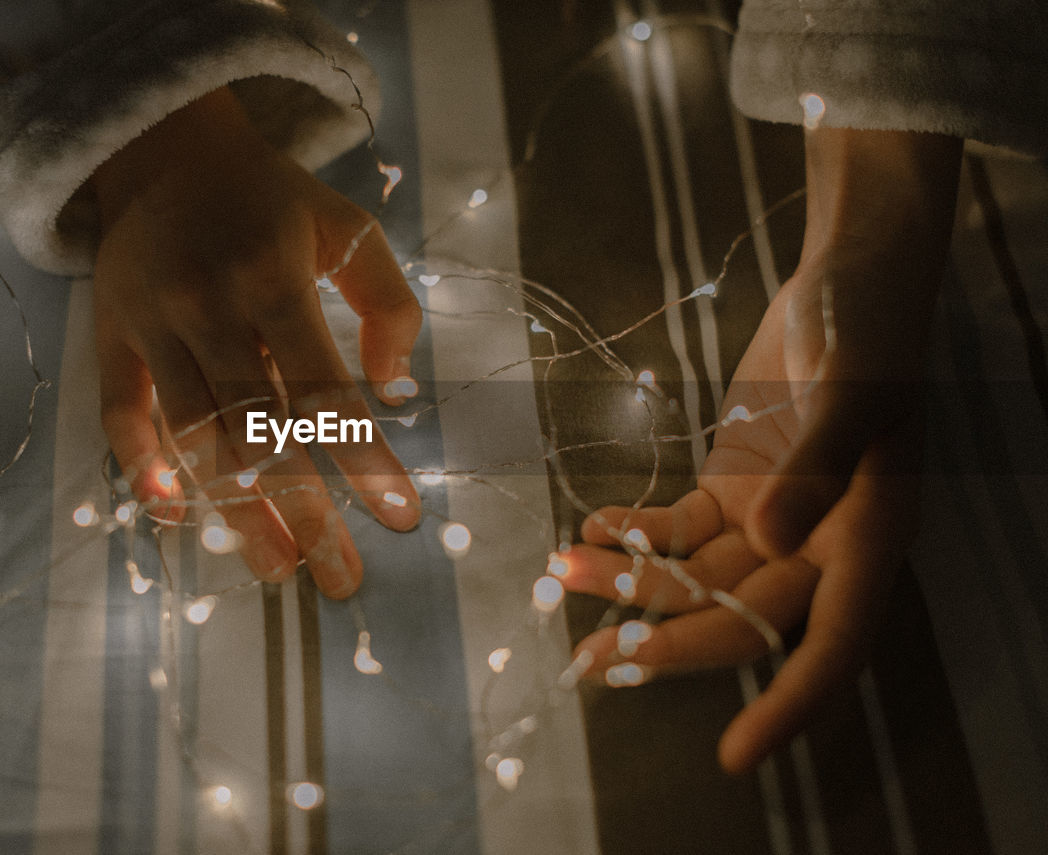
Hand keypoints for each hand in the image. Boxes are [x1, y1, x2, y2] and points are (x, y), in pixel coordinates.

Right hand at [90, 87, 421, 598]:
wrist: (167, 150)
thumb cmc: (274, 200)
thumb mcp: (350, 229)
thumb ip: (388, 305)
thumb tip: (396, 389)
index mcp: (274, 278)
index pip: (324, 390)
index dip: (362, 460)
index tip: (400, 518)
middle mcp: (208, 307)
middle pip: (258, 429)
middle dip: (305, 511)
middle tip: (340, 578)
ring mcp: (152, 325)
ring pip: (193, 435)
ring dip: (235, 510)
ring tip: (277, 570)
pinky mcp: (112, 337)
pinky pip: (120, 414)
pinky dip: (143, 468)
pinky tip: (173, 519)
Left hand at [562, 128, 962, 771]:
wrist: (847, 273)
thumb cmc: (866, 322)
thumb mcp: (849, 386)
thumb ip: (815, 466)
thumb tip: (773, 547)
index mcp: (867, 535)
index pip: (835, 644)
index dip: (790, 704)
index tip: (735, 754)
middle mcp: (822, 540)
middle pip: (741, 616)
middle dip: (668, 642)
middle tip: (591, 661)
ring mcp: (776, 514)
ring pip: (700, 575)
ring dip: (632, 583)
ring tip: (561, 577)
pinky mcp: (737, 481)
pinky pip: (681, 528)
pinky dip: (635, 533)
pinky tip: (590, 529)